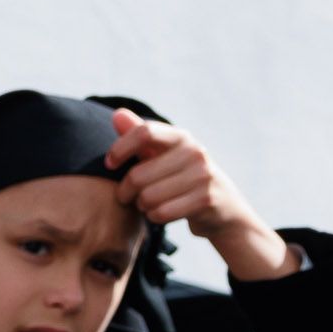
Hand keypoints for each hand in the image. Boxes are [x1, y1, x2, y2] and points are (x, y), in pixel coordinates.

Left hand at [104, 110, 294, 280]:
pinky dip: (154, 217)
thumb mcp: (162, 155)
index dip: (120, 149)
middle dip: (126, 191)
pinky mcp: (205, 199)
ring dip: (141, 206)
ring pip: (147, 197)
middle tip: (129, 196)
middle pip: (138, 175)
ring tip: (148, 204)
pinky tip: (160, 213)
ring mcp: (203, 175)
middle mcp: (194, 152)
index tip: (110, 164)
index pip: (144, 133)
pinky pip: (161, 213)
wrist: (222, 206)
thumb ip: (139, 136)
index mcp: (181, 137)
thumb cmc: (181, 178)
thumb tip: (117, 114)